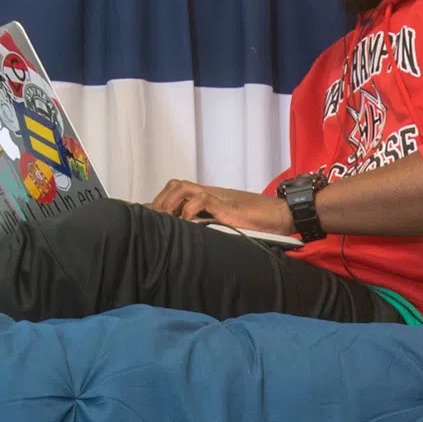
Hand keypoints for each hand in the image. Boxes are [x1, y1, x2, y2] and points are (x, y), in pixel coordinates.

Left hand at [149, 179, 294, 233]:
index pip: (175, 193)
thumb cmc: (257, 224)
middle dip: (160, 202)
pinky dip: (188, 210)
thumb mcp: (225, 227)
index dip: (157, 202)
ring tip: (165, 220)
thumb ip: (207, 227)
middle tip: (154, 222)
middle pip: (174, 185)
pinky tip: (186, 223)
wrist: (280, 216)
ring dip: (169, 203)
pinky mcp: (225, 204)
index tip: (142, 215)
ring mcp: (216, 197)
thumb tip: (189, 236)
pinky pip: (200, 199)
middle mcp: (208, 194)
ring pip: (182, 187)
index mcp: (206, 199)